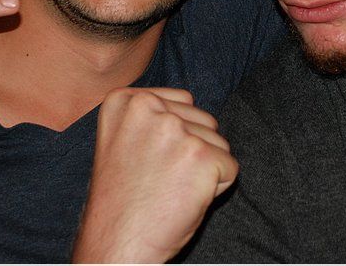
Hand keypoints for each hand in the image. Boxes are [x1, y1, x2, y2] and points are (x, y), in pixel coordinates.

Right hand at [72, 88, 237, 263]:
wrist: (115, 244)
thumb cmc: (121, 202)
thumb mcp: (122, 141)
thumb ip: (152, 118)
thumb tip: (191, 108)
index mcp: (125, 101)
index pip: (182, 102)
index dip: (176, 137)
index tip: (150, 160)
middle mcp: (149, 107)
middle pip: (203, 120)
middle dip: (194, 150)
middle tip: (161, 179)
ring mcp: (176, 130)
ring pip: (219, 143)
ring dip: (205, 168)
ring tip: (171, 189)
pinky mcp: (201, 156)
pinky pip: (230, 168)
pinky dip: (216, 189)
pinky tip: (185, 199)